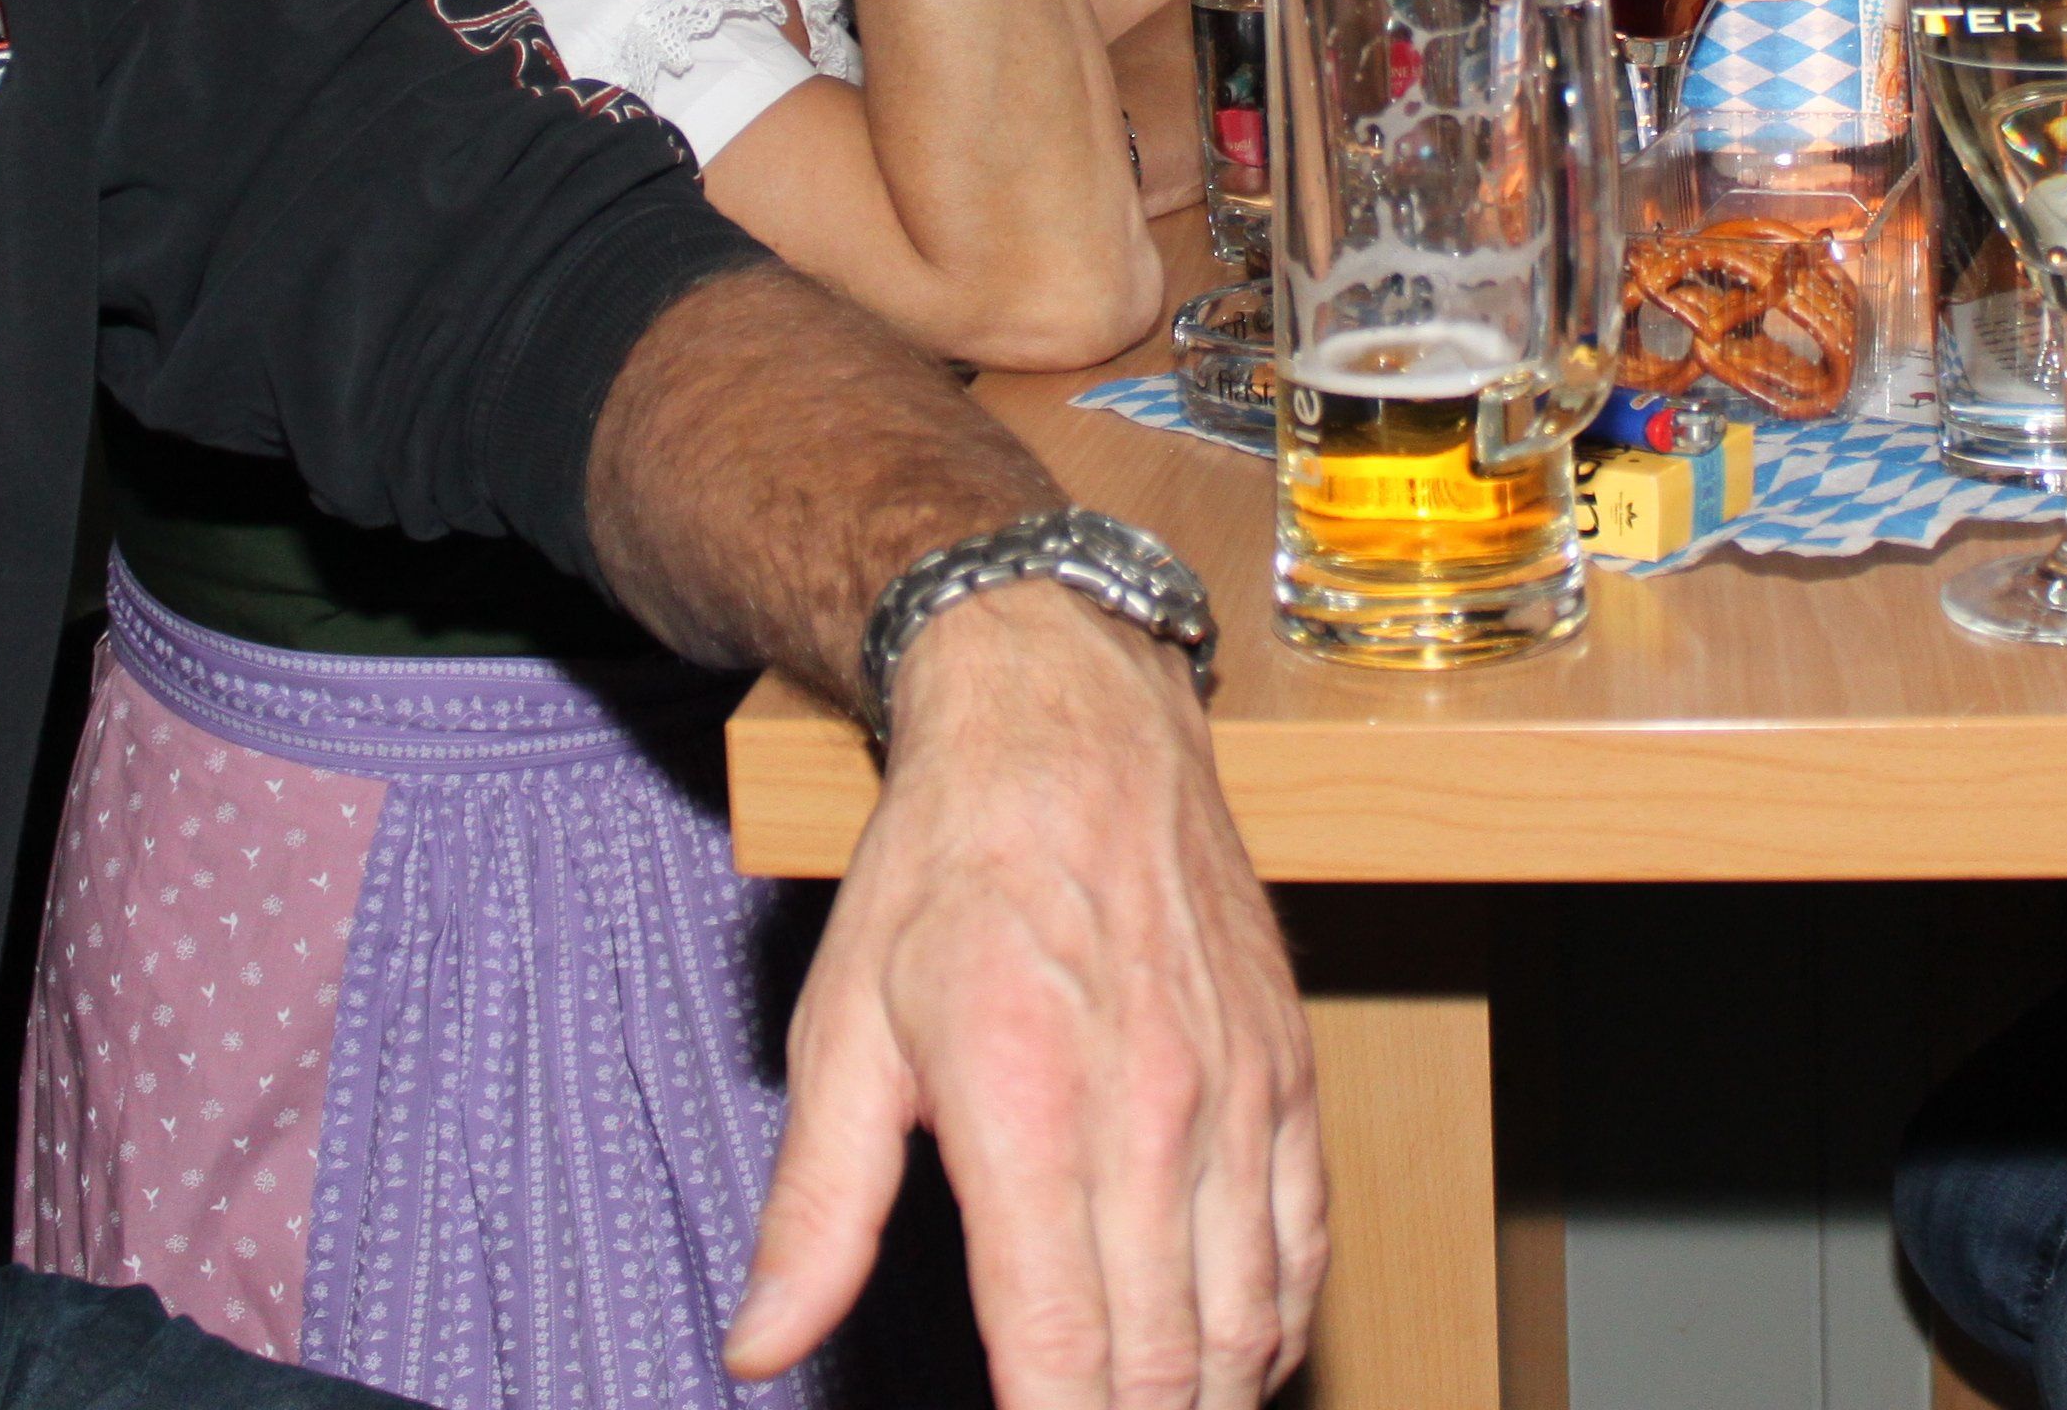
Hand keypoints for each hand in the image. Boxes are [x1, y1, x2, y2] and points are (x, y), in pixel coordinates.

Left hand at [729, 582, 1321, 1408]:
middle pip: (1160, 1370)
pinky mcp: (1290, 1077)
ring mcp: (1238, 1101)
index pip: (1060, 1361)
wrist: (1070, 725)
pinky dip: (1270, 1331)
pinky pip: (1307, 1249)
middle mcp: (1151, 1120)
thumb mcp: (843, 1032)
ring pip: (1246, 1328)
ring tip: (1134, 1408)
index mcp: (1027, 1117)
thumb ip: (814, 1210)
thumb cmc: (947, 870)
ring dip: (1194, 1398)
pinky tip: (1220, 1359)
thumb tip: (759, 1344)